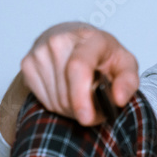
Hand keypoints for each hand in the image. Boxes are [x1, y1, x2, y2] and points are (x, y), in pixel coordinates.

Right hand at [21, 22, 139, 125]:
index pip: (78, 67)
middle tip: (96, 104)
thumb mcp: (125, 64)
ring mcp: (40, 51)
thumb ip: (128, 82)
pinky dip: (58, 104)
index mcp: (89, 38)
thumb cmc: (102, 53)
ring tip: (82, 95)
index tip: (86, 118)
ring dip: (71, 108)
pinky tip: (67, 91)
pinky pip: (44, 100)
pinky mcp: (27, 63)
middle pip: (67, 92)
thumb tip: (118, 99)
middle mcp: (60, 40)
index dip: (81, 96)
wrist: (74, 37)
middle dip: (84, 108)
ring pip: (55, 100)